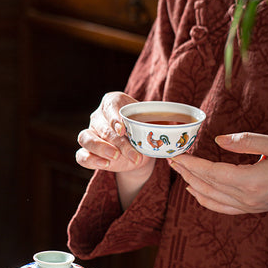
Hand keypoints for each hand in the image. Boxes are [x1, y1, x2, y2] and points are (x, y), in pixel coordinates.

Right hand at [76, 92, 157, 208]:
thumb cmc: (147, 132)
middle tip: (131, 152)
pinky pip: (81, 156)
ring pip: (86, 138)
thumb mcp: (158, 124)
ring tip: (115, 158)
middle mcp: (98, 117)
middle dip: (117, 141)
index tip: (123, 128)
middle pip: (101, 126)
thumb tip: (186, 124)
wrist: (140, 152)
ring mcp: (90, 134)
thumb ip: (167, 121)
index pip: (110, 105)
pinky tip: (106, 165)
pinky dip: (91, 160)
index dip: (114, 116)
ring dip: (100, 148)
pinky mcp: (87, 152)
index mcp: (113, 102)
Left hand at [169, 132, 267, 213]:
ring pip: (210, 198)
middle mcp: (246, 198)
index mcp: (251, 181)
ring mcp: (247, 207)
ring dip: (191, 184)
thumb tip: (218, 140)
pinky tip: (194, 190)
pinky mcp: (249, 210)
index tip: (177, 155)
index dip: (192, 164)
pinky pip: (220, 208)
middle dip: (186, 172)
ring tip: (179, 171)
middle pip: (207, 186)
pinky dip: (203, 200)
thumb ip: (245, 141)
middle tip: (172, 159)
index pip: (212, 173)